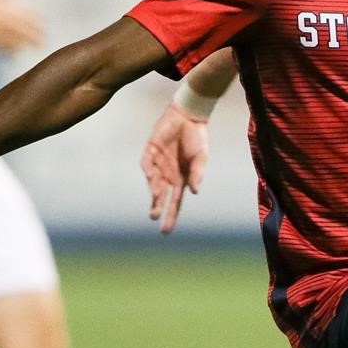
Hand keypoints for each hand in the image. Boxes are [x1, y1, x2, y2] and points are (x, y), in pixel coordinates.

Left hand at [141, 102, 209, 233]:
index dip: (171, 216)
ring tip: (156, 200)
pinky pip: (146, 164)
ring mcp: (158, 164)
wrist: (189, 117)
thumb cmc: (197, 139)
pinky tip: (151, 178)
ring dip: (154, 191)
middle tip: (155, 218)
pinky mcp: (150, 151)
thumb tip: (195, 192)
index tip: (166, 231)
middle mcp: (168, 175)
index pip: (175, 202)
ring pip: (153, 182)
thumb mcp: (201, 158)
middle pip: (161, 196)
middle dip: (158, 208)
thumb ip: (198, 174)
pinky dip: (148, 172)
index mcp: (181, 180)